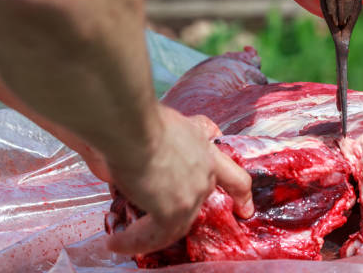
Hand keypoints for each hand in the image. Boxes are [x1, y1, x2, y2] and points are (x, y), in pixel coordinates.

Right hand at [105, 106, 252, 254]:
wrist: (135, 126)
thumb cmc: (138, 119)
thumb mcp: (157, 127)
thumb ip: (150, 147)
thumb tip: (117, 169)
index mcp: (204, 146)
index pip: (230, 173)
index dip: (239, 193)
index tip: (245, 209)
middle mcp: (205, 170)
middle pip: (201, 198)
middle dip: (180, 209)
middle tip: (155, 221)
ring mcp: (193, 191)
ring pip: (177, 222)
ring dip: (148, 233)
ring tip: (123, 240)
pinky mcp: (174, 210)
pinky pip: (156, 235)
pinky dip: (134, 241)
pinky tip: (117, 242)